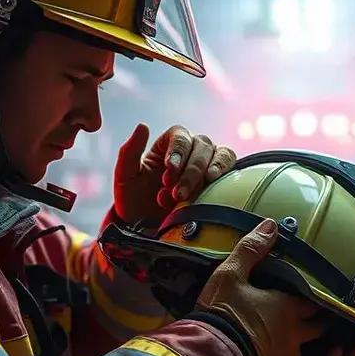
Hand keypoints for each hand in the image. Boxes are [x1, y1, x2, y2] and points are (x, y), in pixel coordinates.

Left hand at [113, 124, 235, 224]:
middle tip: (177, 194)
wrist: (147, 229)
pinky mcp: (219, 177)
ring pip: (219, 153)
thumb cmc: (135, 201)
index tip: (170, 170)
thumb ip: (129, 152)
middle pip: (201, 146)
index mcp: (167, 144)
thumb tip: (142, 126)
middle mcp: (190, 149)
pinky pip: (229, 165)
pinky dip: (223, 171)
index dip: (178, 151)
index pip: (180, 136)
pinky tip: (212, 183)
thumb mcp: (125, 178)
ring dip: (206, 173)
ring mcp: (207, 162)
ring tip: (192, 193)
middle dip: (189, 171)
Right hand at [197, 219, 325, 355]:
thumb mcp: (230, 274)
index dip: (316, 297)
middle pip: (317, 328)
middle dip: (318, 322)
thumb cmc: (223, 314)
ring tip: (288, 341)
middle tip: (316, 318)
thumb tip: (270, 224)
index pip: (313, 300)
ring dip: (297, 345)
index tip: (320, 295)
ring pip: (301, 350)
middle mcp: (294, 334)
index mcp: (287, 307)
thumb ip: (250, 249)